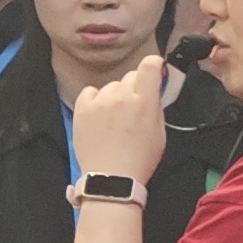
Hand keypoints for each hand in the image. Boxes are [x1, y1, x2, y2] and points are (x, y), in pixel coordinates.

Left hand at [71, 54, 172, 187]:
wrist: (111, 177)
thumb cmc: (139, 160)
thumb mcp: (160, 133)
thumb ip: (155, 107)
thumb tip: (153, 92)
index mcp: (145, 101)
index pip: (150, 65)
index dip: (154, 65)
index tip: (154, 70)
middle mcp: (121, 96)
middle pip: (130, 77)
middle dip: (134, 89)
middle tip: (133, 109)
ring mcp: (100, 101)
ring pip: (111, 87)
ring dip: (114, 97)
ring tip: (114, 120)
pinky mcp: (82, 108)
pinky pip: (90, 92)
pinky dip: (95, 99)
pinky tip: (99, 116)